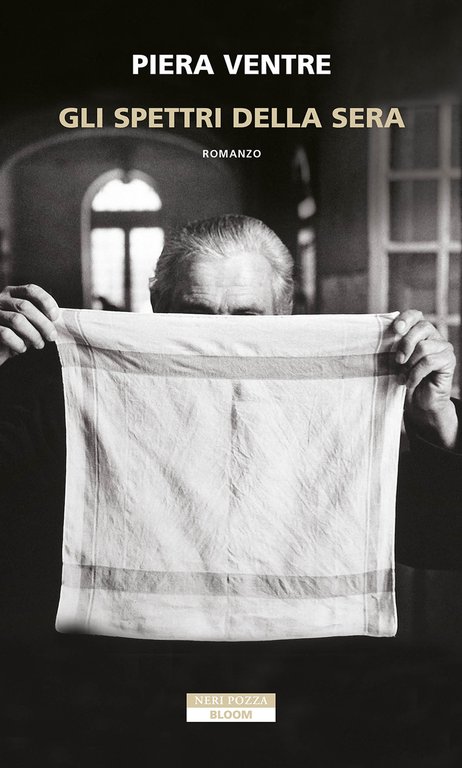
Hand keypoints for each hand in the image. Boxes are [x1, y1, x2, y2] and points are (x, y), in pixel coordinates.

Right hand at [0, 284, 59, 366]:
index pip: (31, 290)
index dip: (46, 301)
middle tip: (51, 336)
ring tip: (39, 344)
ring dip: (33, 334)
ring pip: (17, 320)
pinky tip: (22, 348)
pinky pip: (6, 334)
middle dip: (43, 323)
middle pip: (25, 306)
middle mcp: (1, 299)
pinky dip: (18, 343)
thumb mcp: (27, 320)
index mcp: (12, 293)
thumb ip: (38, 316)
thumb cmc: (14, 333)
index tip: (55, 317)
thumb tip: (56, 322)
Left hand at [393, 309, 457, 448]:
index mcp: (420, 332)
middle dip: (405, 344)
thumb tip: (376, 337)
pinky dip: (415, 374)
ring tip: (403, 376)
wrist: (419, 403)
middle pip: (422, 328)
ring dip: (410, 364)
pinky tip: (409, 382)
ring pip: (424, 347)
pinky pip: (429, 362)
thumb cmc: (405, 379)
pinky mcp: (449, 361)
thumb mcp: (396, 361)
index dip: (406, 319)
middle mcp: (435, 336)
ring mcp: (444, 348)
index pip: (416, 315)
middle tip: (397, 361)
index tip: (395, 329)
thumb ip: (393, 347)